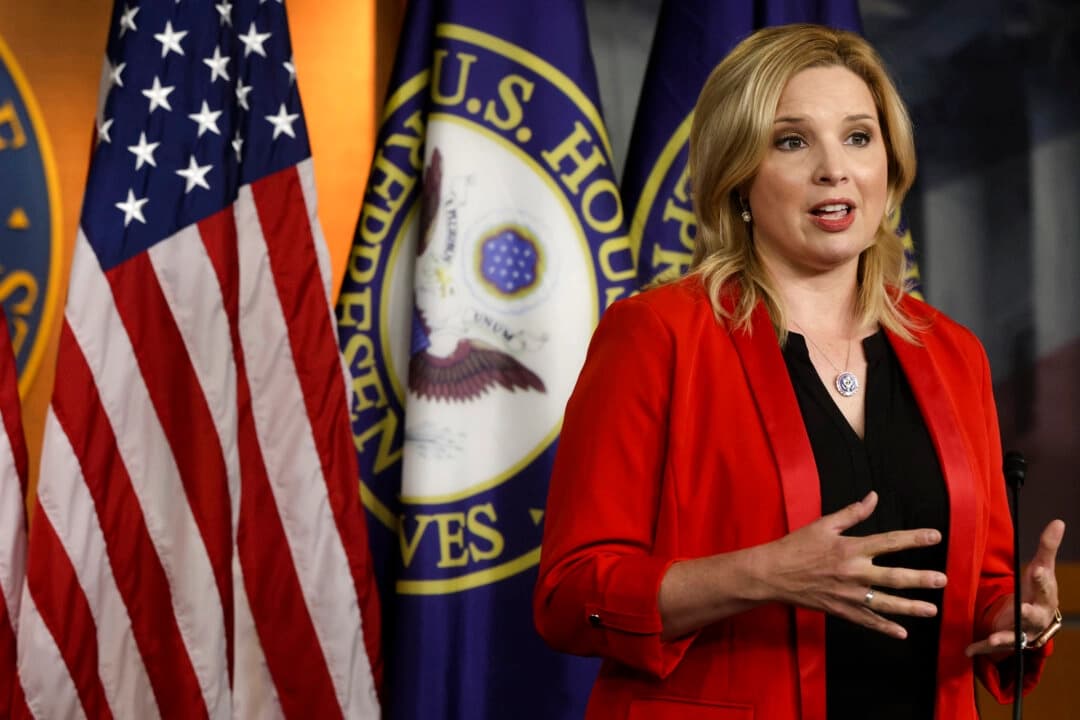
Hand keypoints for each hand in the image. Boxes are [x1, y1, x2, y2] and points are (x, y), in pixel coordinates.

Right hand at [753, 491, 946, 638]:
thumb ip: (852, 513)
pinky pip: (866, 621)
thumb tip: (873, 497)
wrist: (772, 574)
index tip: (935, 536)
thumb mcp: (823, 524)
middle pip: (894, 577)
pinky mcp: (840, 610)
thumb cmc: (796, 546)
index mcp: (850, 548)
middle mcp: (854, 572)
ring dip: (910, 607)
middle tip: (943, 580)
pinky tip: (901, 633)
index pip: (889, 541)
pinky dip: (884, 628)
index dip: (913, 538)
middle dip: (920, 579)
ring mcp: (848, 595)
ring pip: (885, 603)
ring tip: (932, 610)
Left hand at [965, 519, 1065, 656]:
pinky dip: (980, 648)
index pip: (1045, 587)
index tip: (1035, 570)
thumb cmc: (1038, 590)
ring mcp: (1021, 631)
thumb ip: (1047, 547)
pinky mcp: (1004, 640)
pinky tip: (968, 650)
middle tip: (1023, 609)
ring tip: (993, 639)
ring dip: (1004, 638)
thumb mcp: (1042, 568)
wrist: (1036, 620)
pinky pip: (992, 647)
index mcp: (1045, 597)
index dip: (1040, 579)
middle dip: (1029, 613)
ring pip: (1015, 637)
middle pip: (1034, 615)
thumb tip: (1058, 522)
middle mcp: (1036, 617)